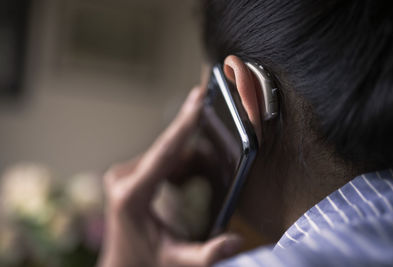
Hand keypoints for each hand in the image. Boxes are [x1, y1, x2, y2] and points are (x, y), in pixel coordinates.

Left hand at [98, 87, 242, 266]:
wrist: (121, 264)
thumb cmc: (146, 260)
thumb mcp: (176, 260)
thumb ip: (207, 254)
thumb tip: (237, 242)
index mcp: (131, 194)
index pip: (164, 151)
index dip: (184, 123)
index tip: (198, 99)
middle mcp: (122, 177)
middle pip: (168, 150)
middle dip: (193, 147)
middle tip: (211, 139)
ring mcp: (122, 173)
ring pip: (166, 154)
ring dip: (186, 164)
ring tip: (191, 187)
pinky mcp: (127, 173)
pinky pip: (160, 160)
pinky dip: (177, 167)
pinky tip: (182, 184)